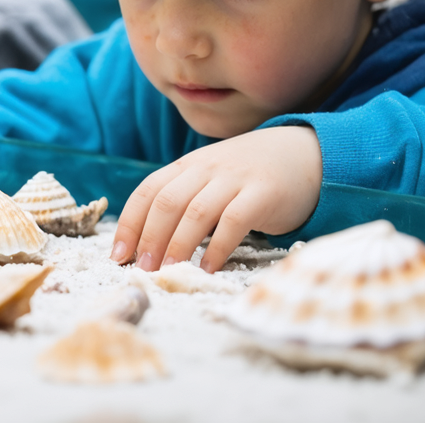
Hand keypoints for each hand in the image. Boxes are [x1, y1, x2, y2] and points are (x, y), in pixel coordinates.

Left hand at [111, 126, 321, 272]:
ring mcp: (234, 179)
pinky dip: (217, 247)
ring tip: (168, 271)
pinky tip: (209, 268)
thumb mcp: (212, 179)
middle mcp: (206, 168)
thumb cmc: (250, 175)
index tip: (118, 256)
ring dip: (177, 245)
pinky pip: (233, 221)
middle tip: (141, 269)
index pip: (148, 191)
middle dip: (149, 238)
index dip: (130, 224)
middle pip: (166, 203)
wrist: (306, 153)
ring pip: (196, 212)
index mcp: (188, 166)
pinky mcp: (263, 193)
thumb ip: (185, 200)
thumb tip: (148, 245)